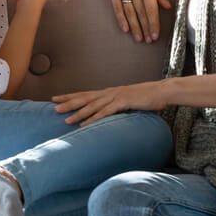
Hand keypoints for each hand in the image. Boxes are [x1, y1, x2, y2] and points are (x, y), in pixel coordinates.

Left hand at [52, 81, 169, 125]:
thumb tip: (108, 114)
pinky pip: (106, 112)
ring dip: (78, 113)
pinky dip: (94, 118)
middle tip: (53, 106)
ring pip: (92, 106)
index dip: (70, 96)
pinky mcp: (124, 102)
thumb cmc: (146, 98)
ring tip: (65, 119)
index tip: (56, 99)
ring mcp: (116, 96)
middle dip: (68, 102)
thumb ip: (117, 106)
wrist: (162, 92)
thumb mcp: (128, 102)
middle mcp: (110, 92)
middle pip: (85, 97)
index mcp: (109, 92)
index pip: (86, 94)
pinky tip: (84, 124)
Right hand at [105, 0, 171, 42]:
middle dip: (145, 28)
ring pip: (128, 11)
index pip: (151, 7)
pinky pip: (117, 6)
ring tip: (139, 38)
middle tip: (149, 41)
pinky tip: (125, 29)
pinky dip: (121, 18)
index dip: (153, 22)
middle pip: (140, 11)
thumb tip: (167, 7)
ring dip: (134, 26)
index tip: (156, 35)